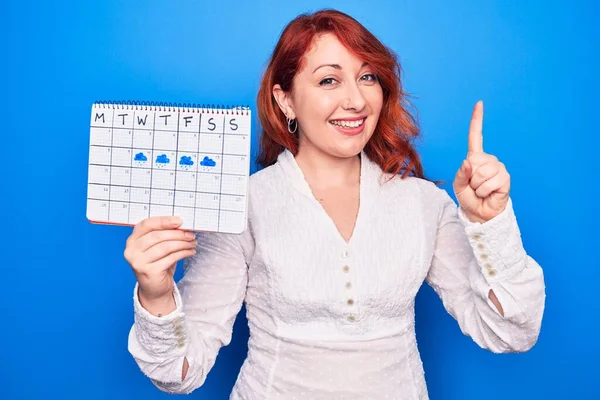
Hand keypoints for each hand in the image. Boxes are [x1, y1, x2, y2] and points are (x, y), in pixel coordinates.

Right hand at [124, 216, 196, 301]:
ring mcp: (138, 262)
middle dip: (177, 234)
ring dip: (182, 243)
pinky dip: (183, 253)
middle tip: (190, 235)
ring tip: (192, 243)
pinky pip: (170, 258)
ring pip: (165, 247)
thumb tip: (182, 225)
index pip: (147, 224)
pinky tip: (190, 252)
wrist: (154, 289)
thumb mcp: (157, 247)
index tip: (180, 221)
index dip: (164, 221)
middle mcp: (132, 250)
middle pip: (157, 236)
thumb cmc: (157, 264)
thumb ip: (164, 235)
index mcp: (132, 240)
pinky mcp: (149, 272)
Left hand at [453, 101, 510, 222]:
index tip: (479, 103)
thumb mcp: (458, 184)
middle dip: (470, 178)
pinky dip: (484, 191)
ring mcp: (498, 167)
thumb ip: (461, 172)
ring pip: (481, 174)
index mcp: (475, 158)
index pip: (476, 136)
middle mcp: (488, 160)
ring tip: (480, 190)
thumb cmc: (469, 197)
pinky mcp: (505, 177)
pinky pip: (490, 183)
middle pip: (474, 162)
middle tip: (474, 186)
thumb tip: (469, 162)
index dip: (477, 120)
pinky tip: (489, 193)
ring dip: (477, 186)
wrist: (480, 213)